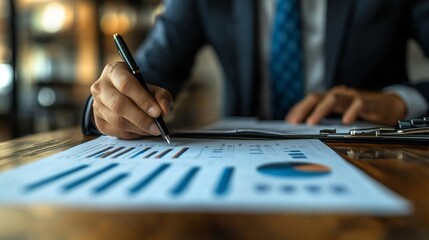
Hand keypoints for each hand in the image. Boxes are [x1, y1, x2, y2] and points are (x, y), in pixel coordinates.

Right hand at [90, 62, 171, 138]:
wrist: (121, 95)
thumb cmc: (138, 90)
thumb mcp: (152, 87)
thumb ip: (161, 96)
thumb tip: (164, 111)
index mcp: (114, 71)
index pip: (126, 84)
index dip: (143, 100)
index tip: (157, 112)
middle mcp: (101, 87)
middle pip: (119, 105)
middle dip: (141, 118)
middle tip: (156, 127)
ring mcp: (96, 105)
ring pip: (117, 121)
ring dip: (138, 128)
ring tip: (152, 129)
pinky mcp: (98, 120)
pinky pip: (116, 131)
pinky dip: (132, 134)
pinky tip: (141, 131)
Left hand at [285, 86, 406, 125]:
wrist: (390, 105)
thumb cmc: (361, 111)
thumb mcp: (340, 115)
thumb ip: (326, 119)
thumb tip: (305, 129)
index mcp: (330, 97)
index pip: (310, 100)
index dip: (298, 109)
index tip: (288, 121)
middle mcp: (339, 95)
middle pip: (317, 97)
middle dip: (303, 109)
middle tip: (294, 122)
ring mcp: (352, 97)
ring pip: (333, 99)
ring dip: (321, 110)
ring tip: (311, 122)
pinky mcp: (368, 102)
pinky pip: (359, 104)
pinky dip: (351, 111)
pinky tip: (345, 121)